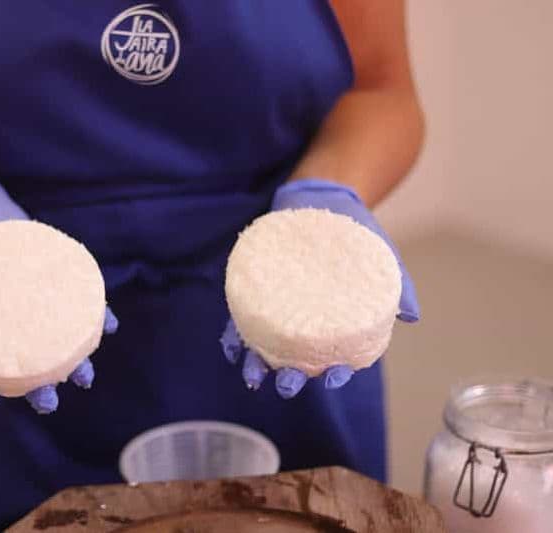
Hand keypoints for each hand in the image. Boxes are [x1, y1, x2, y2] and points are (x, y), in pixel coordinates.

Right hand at [0, 173, 117, 412]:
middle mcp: (6, 322)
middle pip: (24, 363)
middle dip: (38, 387)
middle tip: (48, 403)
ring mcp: (30, 301)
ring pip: (55, 338)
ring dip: (73, 359)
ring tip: (84, 377)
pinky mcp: (50, 276)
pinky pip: (75, 297)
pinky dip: (95, 312)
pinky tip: (108, 324)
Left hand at [220, 178, 418, 397]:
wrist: (323, 199)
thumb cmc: (357, 236)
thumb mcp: (383, 257)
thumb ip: (400, 286)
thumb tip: (410, 314)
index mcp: (336, 326)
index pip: (337, 359)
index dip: (336, 374)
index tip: (334, 377)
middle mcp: (304, 326)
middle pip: (297, 362)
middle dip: (290, 380)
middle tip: (287, 385)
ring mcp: (277, 313)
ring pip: (265, 348)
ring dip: (257, 367)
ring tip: (253, 376)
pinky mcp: (254, 294)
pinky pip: (239, 321)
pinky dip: (233, 338)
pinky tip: (231, 347)